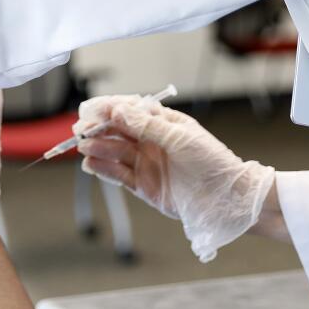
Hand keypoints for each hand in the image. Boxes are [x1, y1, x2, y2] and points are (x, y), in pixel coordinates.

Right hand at [75, 95, 275, 261]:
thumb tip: (118, 110)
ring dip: (97, 148)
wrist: (228, 200)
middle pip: (116, 131)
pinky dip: (102, 169)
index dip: (108, 109)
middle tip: (80, 130)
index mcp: (162, 124)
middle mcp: (151, 142)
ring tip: (84, 147)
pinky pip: (116, 174)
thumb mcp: (180, 138)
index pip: (129, 111)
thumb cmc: (212, 163)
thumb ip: (146, 125)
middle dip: (97, 128)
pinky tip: (91, 164)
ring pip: (113, 152)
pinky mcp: (143, 185)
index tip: (90, 110)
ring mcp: (146, 163)